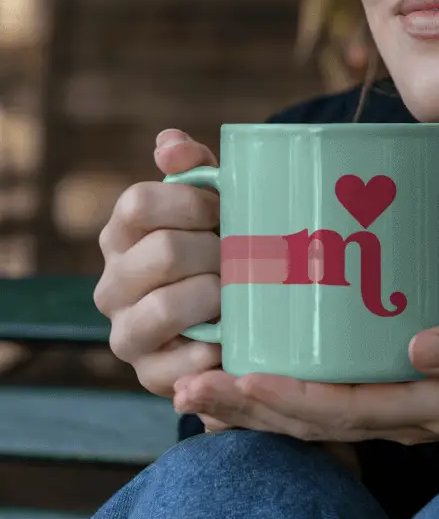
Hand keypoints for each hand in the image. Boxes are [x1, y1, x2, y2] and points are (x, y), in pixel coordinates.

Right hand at [95, 130, 223, 400]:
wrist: (227, 316)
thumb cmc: (217, 246)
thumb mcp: (209, 204)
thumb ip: (193, 168)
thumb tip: (169, 144)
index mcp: (121, 234)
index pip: (138, 203)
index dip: (191, 202)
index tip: (225, 208)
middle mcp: (112, 284)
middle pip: (163, 252)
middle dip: (215, 251)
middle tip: (245, 255)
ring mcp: (126, 332)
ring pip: (166, 306)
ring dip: (214, 296)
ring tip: (238, 292)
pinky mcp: (148, 374)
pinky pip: (176, 364)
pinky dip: (210, 350)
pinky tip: (231, 337)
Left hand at [172, 308, 438, 492]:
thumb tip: (417, 346)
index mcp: (426, 406)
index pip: (343, 408)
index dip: (287, 397)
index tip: (235, 378)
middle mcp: (398, 417)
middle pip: (310, 422)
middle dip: (245, 407)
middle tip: (183, 386)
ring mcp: (391, 413)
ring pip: (310, 420)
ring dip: (251, 407)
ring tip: (194, 387)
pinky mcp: (389, 397)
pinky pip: (325, 406)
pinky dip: (281, 399)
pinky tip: (248, 379)